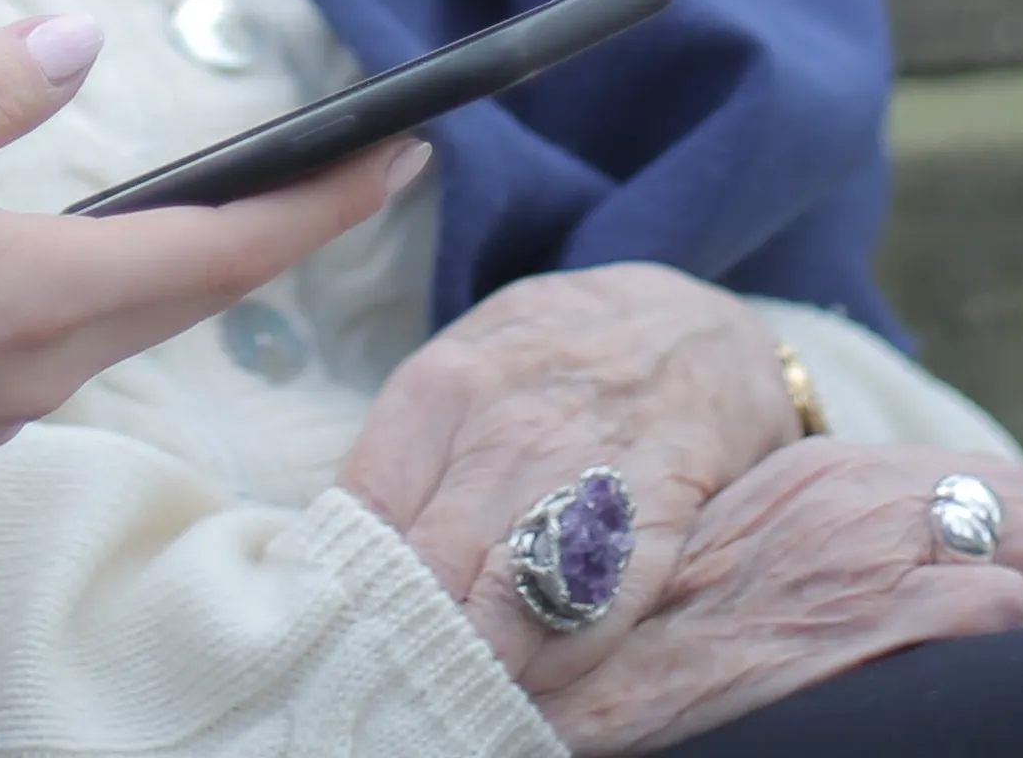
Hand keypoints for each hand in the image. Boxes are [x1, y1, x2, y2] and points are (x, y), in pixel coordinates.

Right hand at [0, 12, 418, 554]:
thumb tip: (76, 42)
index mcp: (31, 292)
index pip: (221, 250)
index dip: (322, 203)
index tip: (402, 158)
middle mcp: (34, 362)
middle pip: (198, 290)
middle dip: (289, 224)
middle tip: (364, 165)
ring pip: (135, 317)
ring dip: (204, 258)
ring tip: (260, 199)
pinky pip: (73, 336)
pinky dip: (124, 284)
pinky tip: (106, 250)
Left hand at [336, 267, 809, 690]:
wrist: (690, 325)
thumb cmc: (551, 359)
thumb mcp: (464, 365)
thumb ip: (404, 453)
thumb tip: (332, 551)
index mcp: (440, 389)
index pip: (363, 515)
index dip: (343, 587)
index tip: (333, 630)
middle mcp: (506, 433)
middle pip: (426, 572)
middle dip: (399, 636)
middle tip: (381, 679)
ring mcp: (583, 474)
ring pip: (502, 609)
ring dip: (470, 664)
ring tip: (443, 697)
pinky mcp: (654, 516)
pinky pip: (592, 616)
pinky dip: (554, 666)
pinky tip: (528, 687)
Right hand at [547, 445, 1022, 755]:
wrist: (567, 671)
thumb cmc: (636, 642)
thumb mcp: (727, 566)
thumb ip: (799, 552)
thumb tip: (868, 591)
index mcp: (817, 478)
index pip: (968, 481)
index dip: (1003, 552)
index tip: (997, 613)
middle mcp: (852, 500)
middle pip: (1020, 503)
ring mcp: (863, 557)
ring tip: (1011, 683)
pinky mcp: (868, 622)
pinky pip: (993, 611)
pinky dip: (1007, 654)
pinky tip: (969, 695)